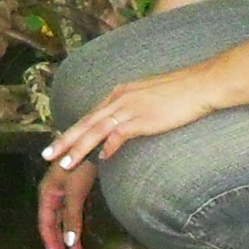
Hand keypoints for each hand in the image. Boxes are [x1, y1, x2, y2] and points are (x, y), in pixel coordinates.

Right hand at [38, 155, 95, 248]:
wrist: (95, 141)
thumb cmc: (81, 165)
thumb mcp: (75, 193)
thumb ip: (72, 219)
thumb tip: (70, 246)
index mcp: (47, 193)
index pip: (45, 225)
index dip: (51, 244)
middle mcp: (54, 192)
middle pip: (53, 223)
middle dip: (58, 243)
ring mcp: (66, 189)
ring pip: (65, 218)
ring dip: (69, 235)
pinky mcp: (78, 186)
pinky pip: (75, 211)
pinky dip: (78, 224)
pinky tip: (84, 233)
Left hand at [41, 65, 220, 171]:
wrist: (201, 84)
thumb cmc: (180, 92)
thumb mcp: (148, 98)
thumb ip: (130, 112)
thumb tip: (118, 134)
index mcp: (119, 92)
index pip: (90, 115)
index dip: (73, 131)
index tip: (58, 144)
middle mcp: (120, 98)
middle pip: (86, 122)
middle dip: (65, 140)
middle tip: (46, 155)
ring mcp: (131, 107)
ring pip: (96, 130)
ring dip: (78, 148)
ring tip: (64, 164)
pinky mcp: (144, 118)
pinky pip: (120, 134)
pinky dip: (109, 147)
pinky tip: (102, 159)